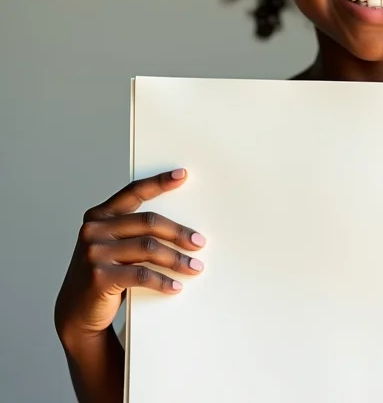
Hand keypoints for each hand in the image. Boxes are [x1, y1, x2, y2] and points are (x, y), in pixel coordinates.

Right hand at [54, 169, 205, 346]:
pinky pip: (142, 274)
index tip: (182, 175)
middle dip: (178, 232)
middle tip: (199, 242)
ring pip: (149, 248)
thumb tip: (181, 228)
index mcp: (99, 215)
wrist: (76, 313)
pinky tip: (176, 286)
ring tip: (195, 266)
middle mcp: (93, 230)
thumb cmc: (103, 273)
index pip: (134, 192)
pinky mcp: (99, 277)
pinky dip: (163, 281)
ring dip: (177, 259)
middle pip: (148, 222)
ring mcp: (94, 253)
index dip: (159, 182)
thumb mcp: (112, 245)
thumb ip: (133, 230)